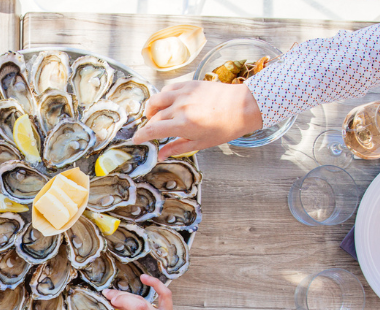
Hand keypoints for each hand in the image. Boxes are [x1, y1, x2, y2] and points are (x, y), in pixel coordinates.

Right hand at [87, 275, 216, 309]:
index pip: (140, 307)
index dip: (124, 299)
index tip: (111, 300)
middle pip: (140, 301)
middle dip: (121, 297)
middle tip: (107, 296)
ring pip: (147, 300)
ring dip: (130, 296)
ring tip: (116, 296)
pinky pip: (165, 296)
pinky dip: (156, 285)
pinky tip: (145, 279)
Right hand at [132, 81, 262, 159]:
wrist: (243, 106)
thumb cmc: (225, 128)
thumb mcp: (201, 143)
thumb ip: (177, 147)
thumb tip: (161, 155)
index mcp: (183, 124)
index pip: (153, 129)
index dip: (141, 135)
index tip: (136, 139)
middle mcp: (180, 107)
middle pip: (154, 116)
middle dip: (150, 125)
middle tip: (152, 132)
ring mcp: (184, 93)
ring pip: (157, 99)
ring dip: (152, 109)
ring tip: (155, 115)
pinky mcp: (189, 84)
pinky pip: (168, 88)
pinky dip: (164, 97)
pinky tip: (168, 103)